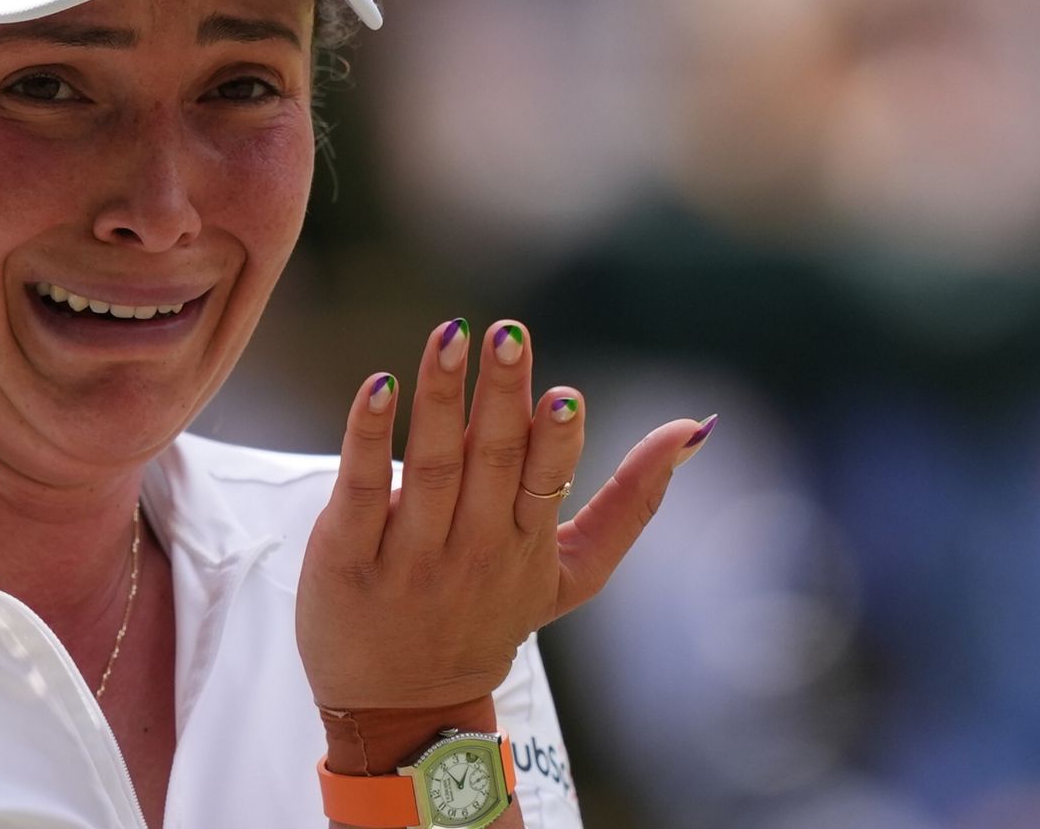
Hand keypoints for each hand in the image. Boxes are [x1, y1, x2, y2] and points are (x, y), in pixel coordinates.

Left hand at [297, 319, 712, 710]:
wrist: (399, 707)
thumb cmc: (488, 622)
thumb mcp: (572, 574)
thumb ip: (630, 503)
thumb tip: (693, 429)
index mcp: (526, 546)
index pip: (547, 483)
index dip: (556, 440)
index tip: (564, 393)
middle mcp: (472, 549)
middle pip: (492, 462)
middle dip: (502, 396)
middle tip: (506, 333)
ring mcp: (408, 554)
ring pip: (431, 465)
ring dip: (440, 397)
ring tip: (448, 335)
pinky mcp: (346, 554)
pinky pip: (362, 487)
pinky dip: (368, 436)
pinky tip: (378, 386)